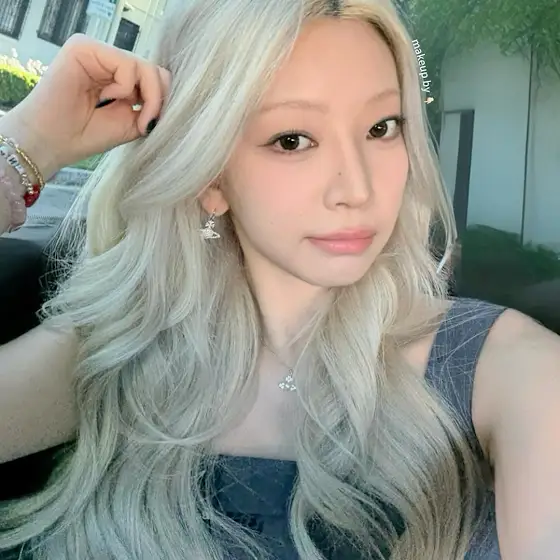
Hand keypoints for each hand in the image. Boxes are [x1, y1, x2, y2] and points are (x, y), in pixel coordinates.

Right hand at [0, 34, 170, 178]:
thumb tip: (171, 93)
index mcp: (120, 76)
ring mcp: (98, 51)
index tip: (150, 124)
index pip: (157, 78)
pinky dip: (125, 88)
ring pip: (145, 66)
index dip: (162, 101)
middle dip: (158, 99)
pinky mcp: (85, 47)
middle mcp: (109, 60)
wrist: (55, 142)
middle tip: (145, 122)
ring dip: (147, 96)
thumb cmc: (88, 134)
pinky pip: (127, 65)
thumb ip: (152, 106)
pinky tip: (107, 97)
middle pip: (155, 70)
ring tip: (129, 113)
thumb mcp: (132, 122)